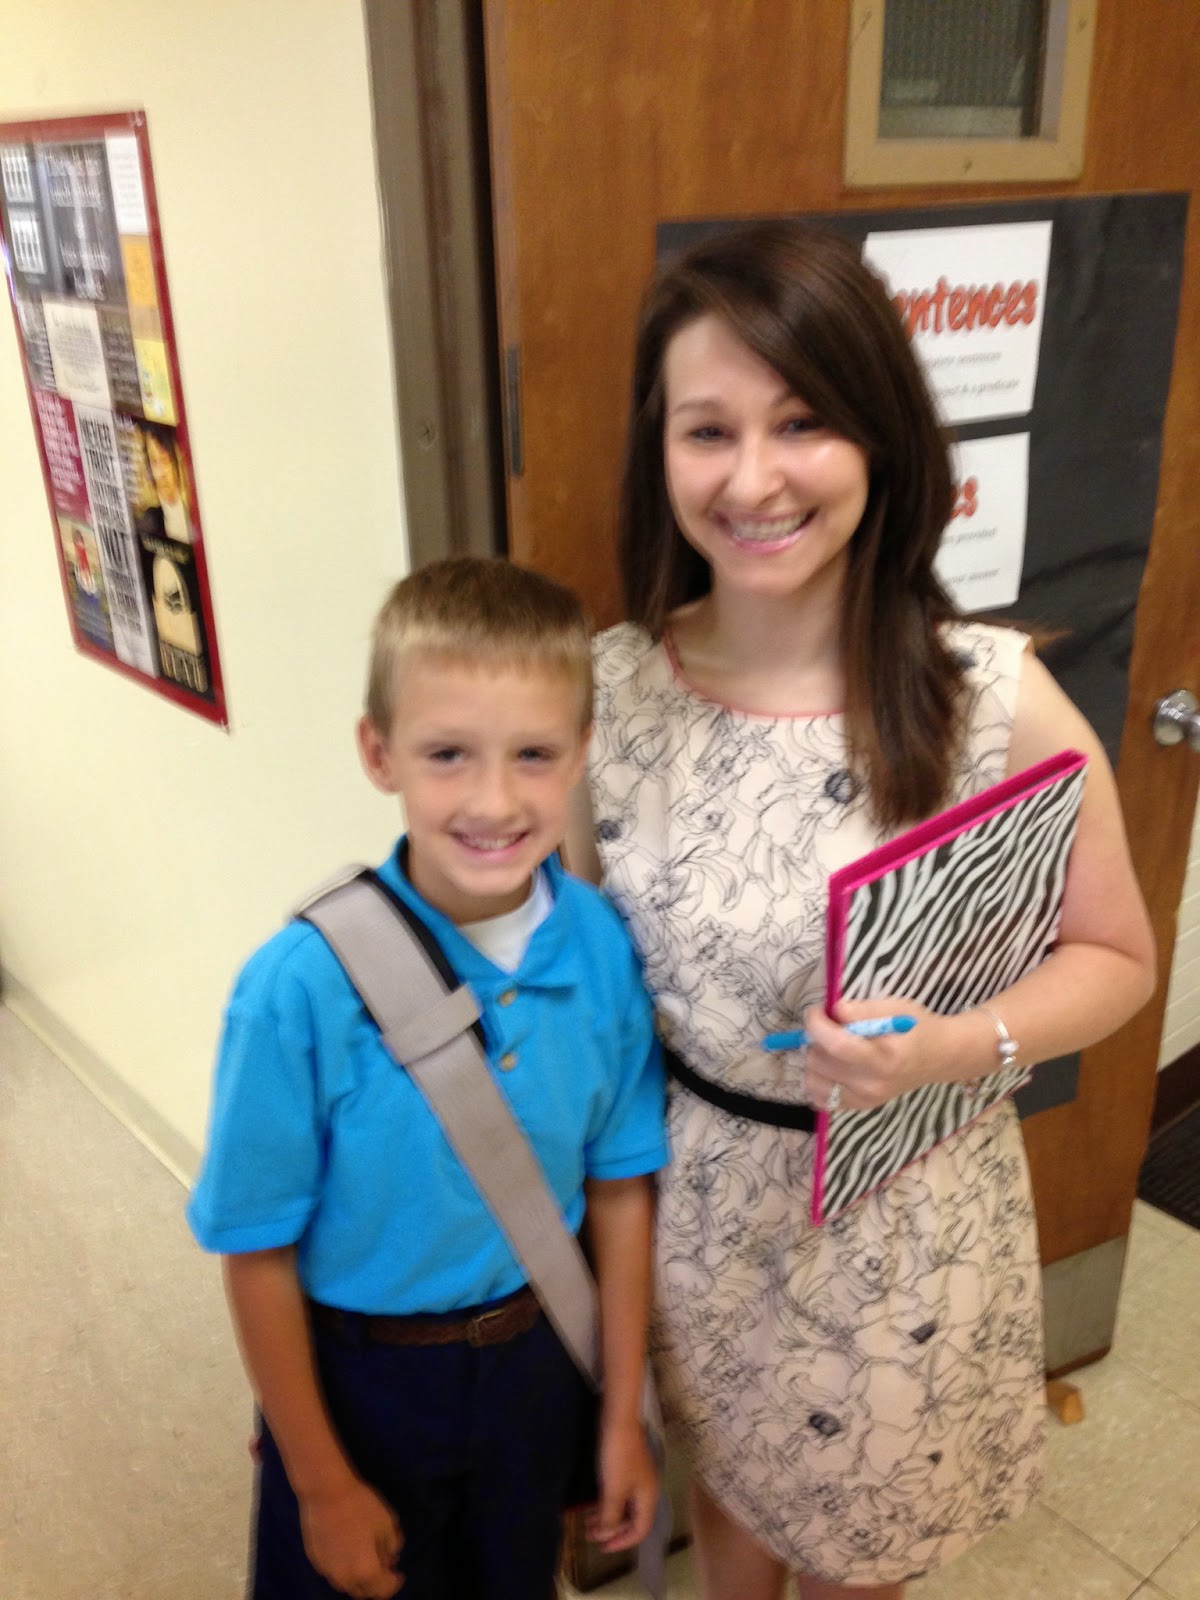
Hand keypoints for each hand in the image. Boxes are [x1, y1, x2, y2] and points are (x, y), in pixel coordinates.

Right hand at [298, 1476, 403, 1597]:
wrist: (325, 1492)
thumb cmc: (360, 1505)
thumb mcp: (387, 1522)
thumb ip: (393, 1545)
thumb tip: (391, 1556)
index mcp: (366, 1571)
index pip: (384, 1591)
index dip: (394, 1583)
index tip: (398, 1573)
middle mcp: (345, 1578)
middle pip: (364, 1592)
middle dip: (376, 1583)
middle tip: (383, 1565)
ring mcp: (327, 1571)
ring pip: (346, 1585)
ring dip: (359, 1578)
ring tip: (366, 1556)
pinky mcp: (315, 1560)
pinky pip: (333, 1572)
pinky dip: (344, 1568)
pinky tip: (347, 1549)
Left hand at [585, 1416, 658, 1551]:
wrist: (619, 1420)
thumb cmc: (619, 1456)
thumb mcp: (613, 1490)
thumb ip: (611, 1516)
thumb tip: (607, 1534)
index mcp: (647, 1498)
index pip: (640, 1530)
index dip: (622, 1542)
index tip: (602, 1547)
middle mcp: (644, 1491)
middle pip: (632, 1520)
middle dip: (611, 1530)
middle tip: (589, 1535)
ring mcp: (636, 1479)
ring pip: (623, 1507)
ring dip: (606, 1518)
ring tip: (586, 1522)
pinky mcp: (626, 1468)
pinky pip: (618, 1495)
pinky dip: (605, 1504)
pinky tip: (591, 1504)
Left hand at [800, 997, 949, 1110]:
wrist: (939, 1057)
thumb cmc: (917, 1027)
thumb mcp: (895, 1007)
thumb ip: (861, 1010)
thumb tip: (831, 1012)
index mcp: (885, 1057)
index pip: (838, 1046)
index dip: (817, 1026)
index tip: (816, 1011)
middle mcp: (873, 1083)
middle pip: (822, 1063)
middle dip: (814, 1038)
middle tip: (827, 1026)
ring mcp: (866, 1099)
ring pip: (814, 1081)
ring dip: (813, 1059)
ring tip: (827, 1046)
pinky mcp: (860, 1106)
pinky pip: (821, 1099)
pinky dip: (816, 1081)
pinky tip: (827, 1066)